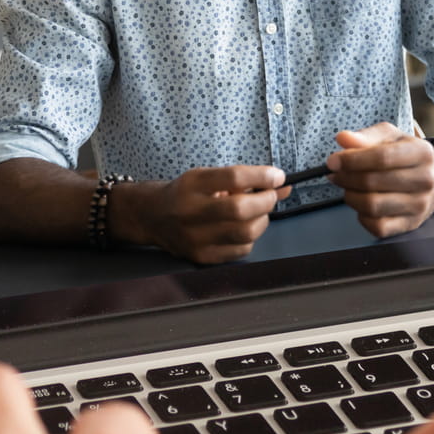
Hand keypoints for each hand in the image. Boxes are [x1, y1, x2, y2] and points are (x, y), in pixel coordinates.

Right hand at [121, 165, 289, 262]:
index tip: (277, 176)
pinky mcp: (202, 256)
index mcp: (192, 184)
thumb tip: (281, 182)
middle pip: (240, 209)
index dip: (262, 176)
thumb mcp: (207, 176)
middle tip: (270, 196)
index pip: (233, 177)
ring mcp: (195, 238)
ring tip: (256, 213)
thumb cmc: (186, 193)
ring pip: (245, 233)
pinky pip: (241, 250)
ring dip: (261, 221)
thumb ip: (242, 179)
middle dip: (266, 201)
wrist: (153, 217)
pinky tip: (242, 228)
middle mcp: (191, 211)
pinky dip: (250, 238)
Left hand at [328, 123, 433, 237]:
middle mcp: (425, 180)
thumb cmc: (408, 153)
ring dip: (351, 197)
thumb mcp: (391, 136)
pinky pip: (378, 227)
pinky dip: (362, 216)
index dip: (352, 160)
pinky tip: (362, 204)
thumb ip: (366, 136)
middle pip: (373, 183)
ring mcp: (420, 205)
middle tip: (335, 174)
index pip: (382, 157)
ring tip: (347, 187)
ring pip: (373, 206)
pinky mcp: (412, 224)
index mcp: (421, 153)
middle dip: (346, 178)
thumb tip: (342, 139)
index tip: (333, 161)